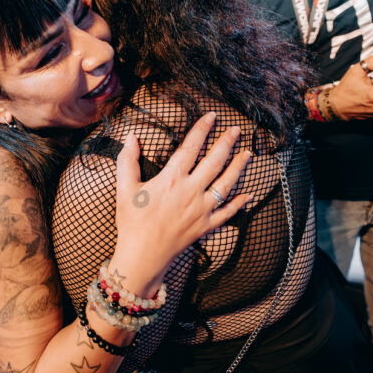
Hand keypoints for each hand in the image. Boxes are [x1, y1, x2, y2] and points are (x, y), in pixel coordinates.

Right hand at [113, 112, 251, 289]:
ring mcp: (202, 209)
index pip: (191, 147)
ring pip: (226, 184)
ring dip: (239, 167)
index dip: (202, 129)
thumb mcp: (124, 189)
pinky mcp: (206, 226)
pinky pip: (227, 213)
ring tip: (248, 154)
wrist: (143, 256)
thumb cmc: (132, 222)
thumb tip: (131, 136)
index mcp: (172, 179)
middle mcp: (191, 191)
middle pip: (215, 161)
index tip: (212, 116)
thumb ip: (127, 161)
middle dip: (227, 143)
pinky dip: (239, 204)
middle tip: (237, 130)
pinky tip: (248, 195)